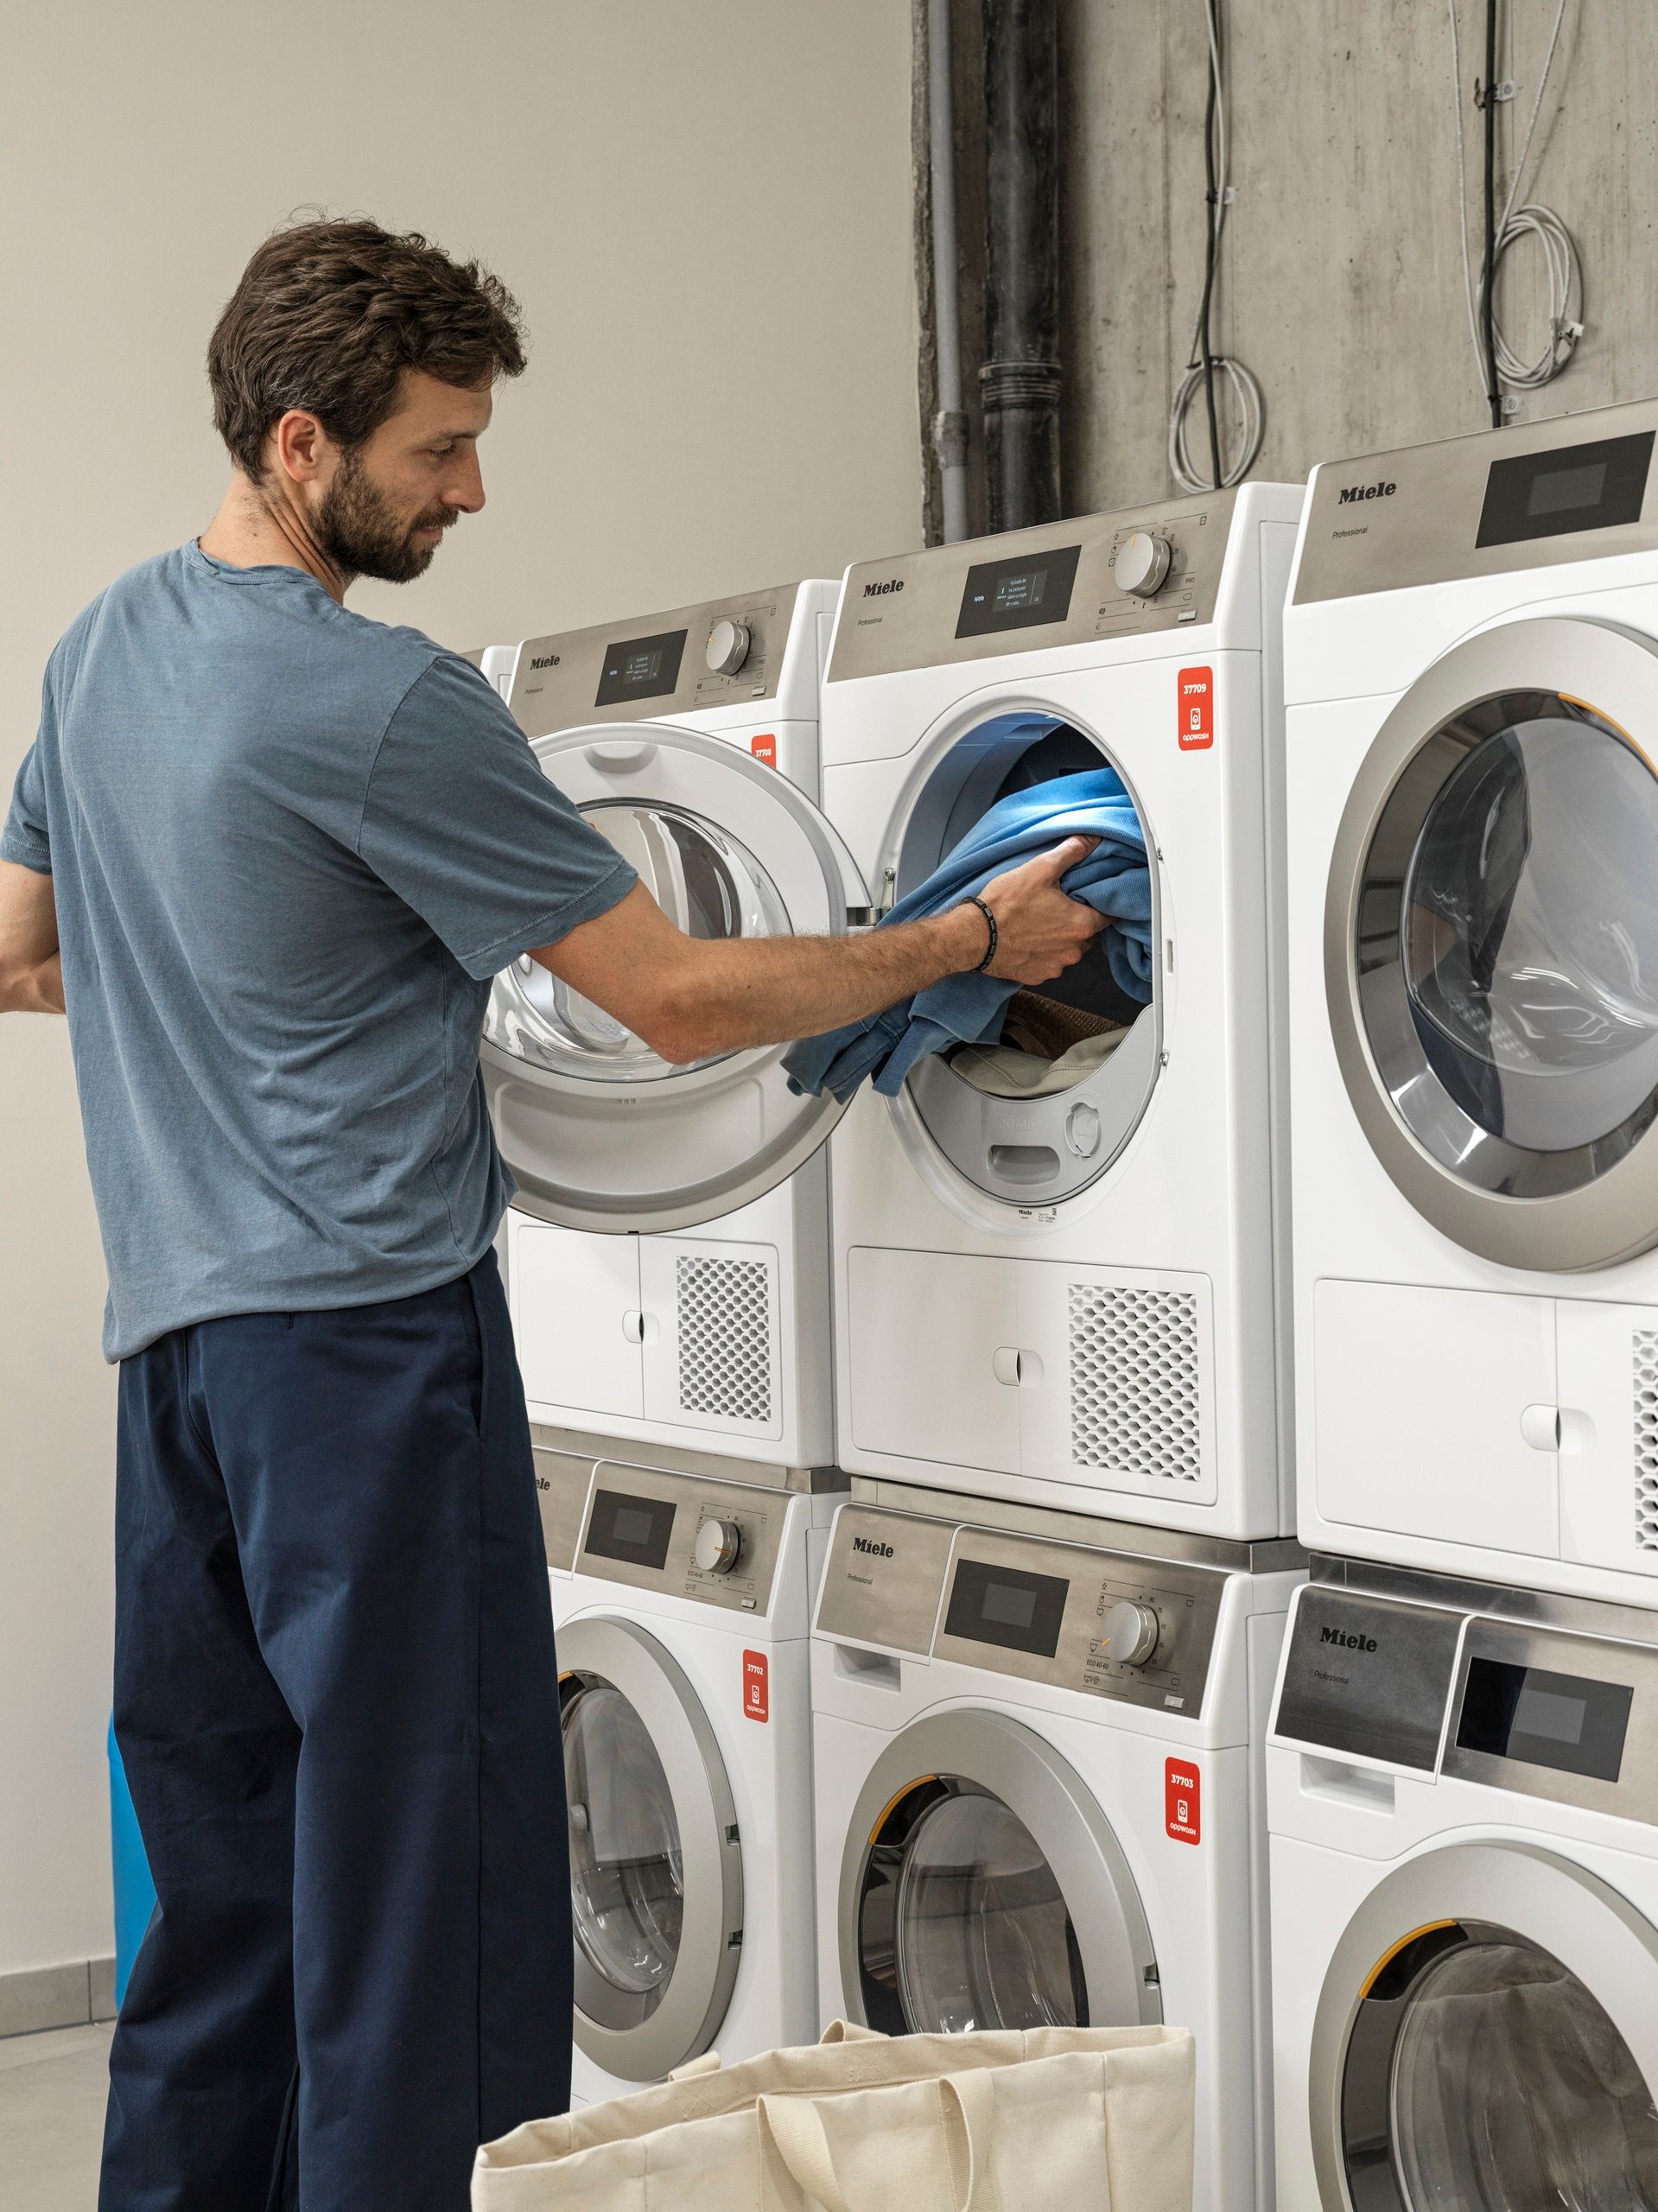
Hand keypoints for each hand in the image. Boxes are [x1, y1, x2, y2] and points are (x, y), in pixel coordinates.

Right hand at [974, 836, 1107, 984]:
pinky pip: (1049, 963)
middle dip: (1077, 920)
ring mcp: (1056, 967)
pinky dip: (1042, 952)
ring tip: (1038, 921)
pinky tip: (1028, 938)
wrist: (973, 937)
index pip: (1109, 916)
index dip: (1100, 904)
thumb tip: (1091, 839)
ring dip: (1059, 938)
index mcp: (1081, 925)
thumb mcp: (1040, 869)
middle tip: (1057, 905)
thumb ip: (1071, 853)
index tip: (1089, 897)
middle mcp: (1073, 951)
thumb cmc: (1005, 905)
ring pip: (1068, 949)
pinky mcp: (1037, 976)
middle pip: (1088, 933)